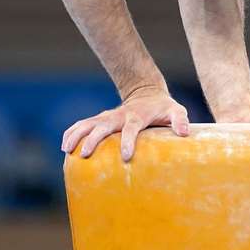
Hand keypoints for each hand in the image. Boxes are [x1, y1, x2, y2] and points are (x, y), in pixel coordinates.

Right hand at [61, 88, 191, 161]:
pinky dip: (72, 132)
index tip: (126, 156)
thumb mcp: (175, 110)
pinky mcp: (100, 119)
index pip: (131, 129)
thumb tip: (185, 132)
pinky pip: (82, 124)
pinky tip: (64, 145)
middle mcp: (119, 115)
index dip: (128, 141)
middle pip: (103, 126)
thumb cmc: (163, 107)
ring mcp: (107, 116)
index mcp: (137, 116)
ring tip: (67, 150)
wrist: (147, 93)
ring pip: (88, 123)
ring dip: (76, 134)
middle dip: (93, 139)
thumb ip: (180, 119)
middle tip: (84, 154)